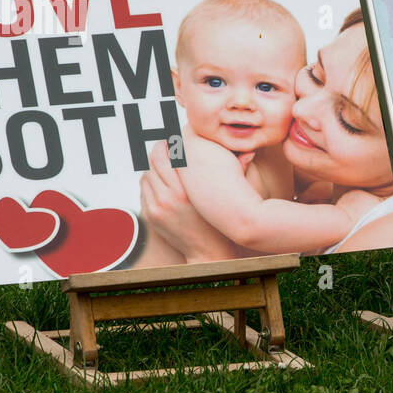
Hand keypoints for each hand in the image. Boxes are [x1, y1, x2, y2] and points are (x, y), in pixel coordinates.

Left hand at [139, 141, 238, 261]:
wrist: (209, 252)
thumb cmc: (223, 223)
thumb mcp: (229, 197)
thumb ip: (238, 171)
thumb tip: (247, 152)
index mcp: (186, 190)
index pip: (169, 154)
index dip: (170, 143)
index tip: (175, 140)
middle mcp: (168, 198)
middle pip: (153, 161)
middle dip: (159, 151)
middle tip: (166, 147)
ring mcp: (157, 207)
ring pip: (146, 175)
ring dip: (153, 167)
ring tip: (165, 165)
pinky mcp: (151, 215)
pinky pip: (144, 191)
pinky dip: (151, 183)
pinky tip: (162, 183)